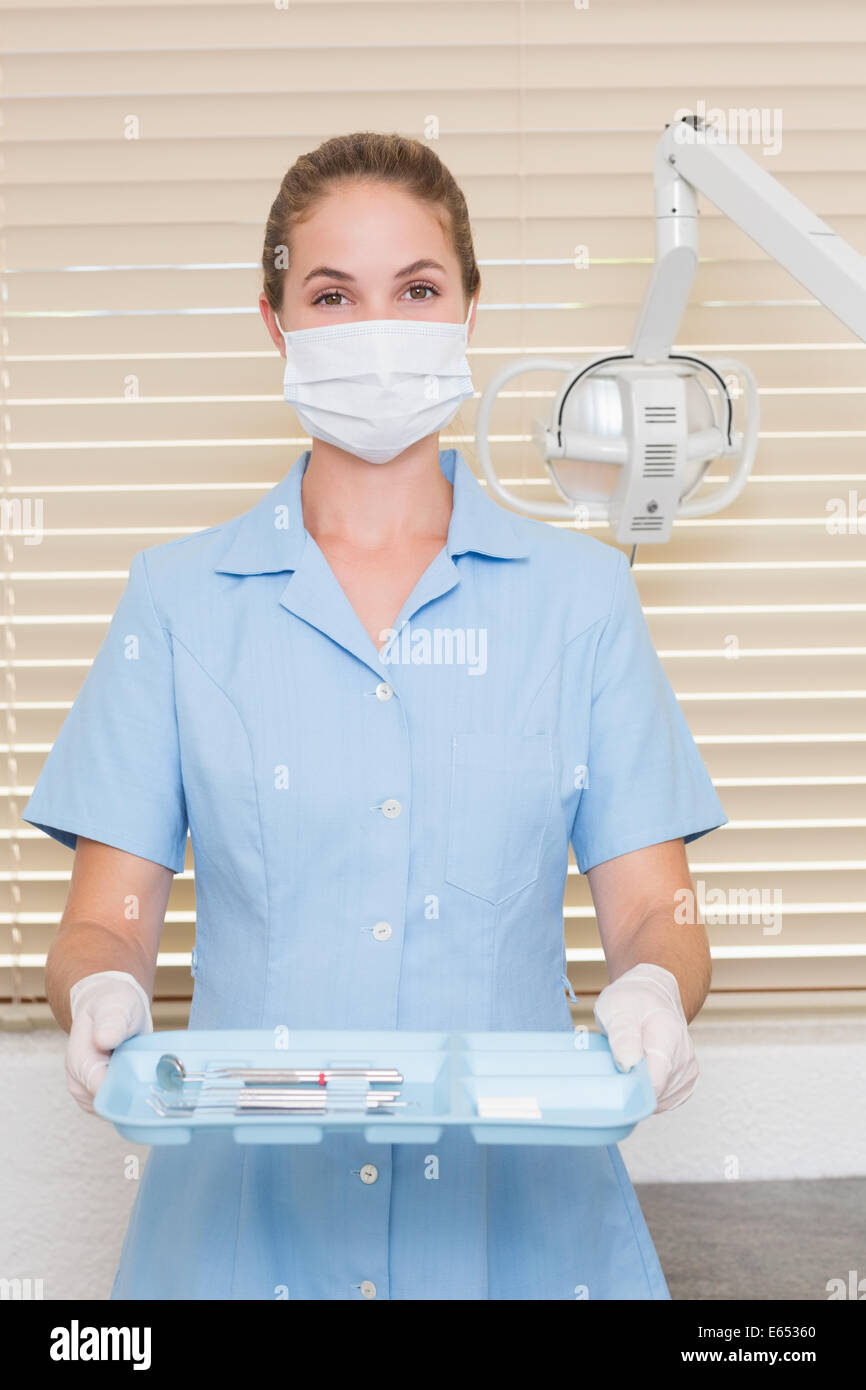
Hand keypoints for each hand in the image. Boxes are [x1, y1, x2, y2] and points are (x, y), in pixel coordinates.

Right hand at [67, 970, 152, 1112]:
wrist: (106, 1007)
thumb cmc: (111, 1005)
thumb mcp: (116, 1005)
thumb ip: (112, 1022)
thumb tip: (103, 1039)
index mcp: (80, 1063)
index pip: (102, 1093)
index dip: (127, 1092)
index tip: (148, 1082)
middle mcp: (78, 1083)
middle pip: (111, 1105)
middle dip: (133, 1094)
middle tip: (153, 1072)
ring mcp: (87, 1093)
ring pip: (116, 1109)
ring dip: (133, 1094)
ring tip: (144, 1070)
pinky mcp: (98, 1096)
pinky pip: (117, 1106)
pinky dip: (131, 1095)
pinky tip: (140, 1077)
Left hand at [593, 962, 697, 1111]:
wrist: (654, 996)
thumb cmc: (633, 1002)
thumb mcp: (618, 1008)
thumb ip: (623, 1036)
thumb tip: (628, 1065)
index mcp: (668, 1038)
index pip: (654, 1082)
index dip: (630, 1087)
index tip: (614, 1075)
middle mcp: (684, 1059)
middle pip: (652, 1095)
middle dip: (630, 1085)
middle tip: (617, 1059)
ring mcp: (687, 1073)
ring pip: (655, 1102)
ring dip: (638, 1089)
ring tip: (630, 1061)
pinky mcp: (685, 1084)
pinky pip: (661, 1102)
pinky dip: (646, 1092)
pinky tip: (639, 1071)